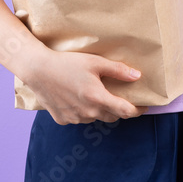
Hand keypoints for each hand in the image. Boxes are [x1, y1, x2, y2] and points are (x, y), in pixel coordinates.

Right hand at [21, 48, 147, 124]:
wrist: (38, 70)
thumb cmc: (68, 63)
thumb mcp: (95, 62)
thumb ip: (118, 70)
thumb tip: (137, 76)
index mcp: (97, 98)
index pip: (125, 111)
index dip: (137, 110)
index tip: (144, 107)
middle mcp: (87, 112)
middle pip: (111, 116)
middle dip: (119, 109)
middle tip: (120, 97)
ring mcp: (74, 118)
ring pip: (95, 118)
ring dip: (100, 110)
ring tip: (96, 94)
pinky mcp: (62, 120)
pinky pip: (79, 119)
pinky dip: (83, 111)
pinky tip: (78, 98)